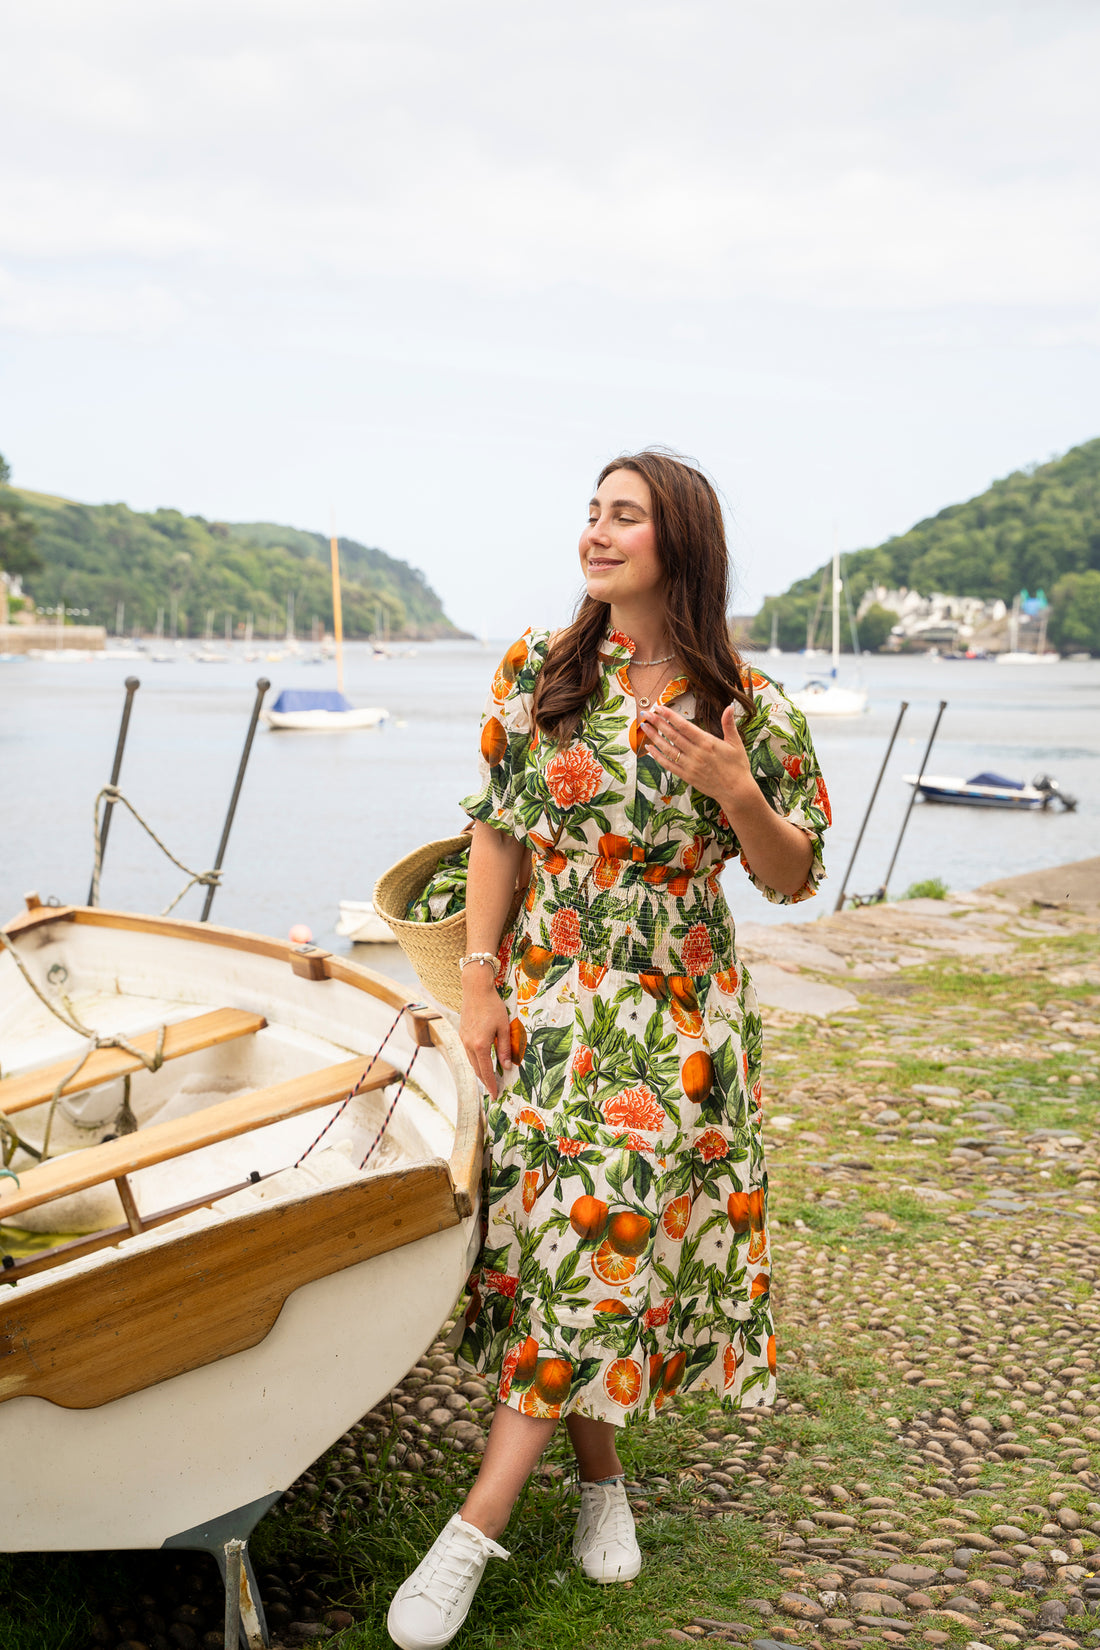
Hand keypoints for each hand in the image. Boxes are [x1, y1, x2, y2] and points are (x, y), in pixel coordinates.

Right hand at [459, 972, 512, 1101]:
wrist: (476, 990)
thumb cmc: (492, 1006)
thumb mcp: (503, 1028)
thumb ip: (505, 1049)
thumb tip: (507, 1066)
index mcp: (480, 1045)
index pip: (486, 1071)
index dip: (491, 1084)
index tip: (495, 1094)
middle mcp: (468, 1045)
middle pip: (477, 1069)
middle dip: (485, 1081)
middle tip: (494, 1089)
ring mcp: (463, 1039)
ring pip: (471, 1062)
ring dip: (479, 1071)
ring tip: (489, 1078)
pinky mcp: (461, 1034)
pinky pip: (468, 1053)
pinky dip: (475, 1061)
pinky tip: (481, 1061)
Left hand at [640, 702, 751, 810]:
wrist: (737, 791)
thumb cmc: (738, 766)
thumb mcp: (736, 743)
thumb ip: (729, 724)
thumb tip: (730, 706)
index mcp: (707, 742)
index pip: (684, 726)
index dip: (670, 716)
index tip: (660, 707)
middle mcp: (696, 753)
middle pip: (672, 735)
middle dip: (658, 723)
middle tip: (646, 713)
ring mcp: (690, 766)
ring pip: (668, 749)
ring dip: (654, 737)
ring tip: (644, 727)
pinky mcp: (687, 776)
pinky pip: (669, 765)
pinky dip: (658, 757)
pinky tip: (649, 749)